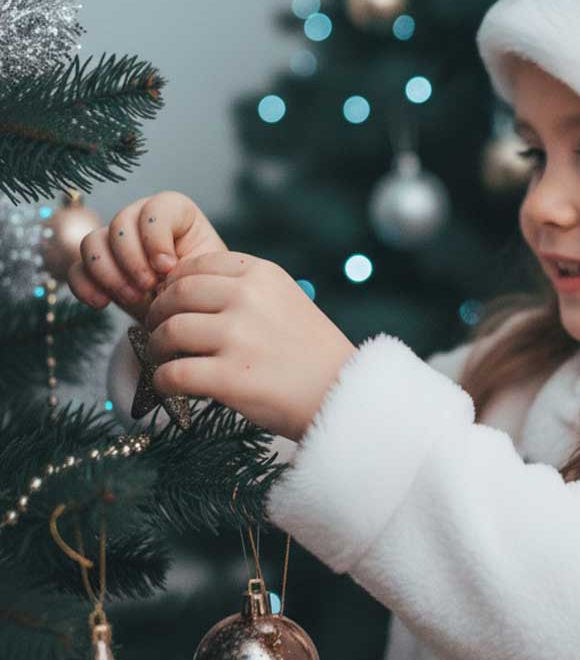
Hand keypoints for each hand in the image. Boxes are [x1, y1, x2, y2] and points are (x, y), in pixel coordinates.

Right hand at [67, 191, 227, 324]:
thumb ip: (189, 264)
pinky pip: (76, 269)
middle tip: (148, 286)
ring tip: (133, 298)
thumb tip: (162, 269)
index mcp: (176, 213)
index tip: (168, 267)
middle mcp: (141, 220)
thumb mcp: (206, 274)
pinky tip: (102, 303)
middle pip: (120, 223)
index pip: (156, 208)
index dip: (156, 237)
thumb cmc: (203, 288)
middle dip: (132, 259)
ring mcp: (115, 242)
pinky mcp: (97, 268)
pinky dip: (85, 286)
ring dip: (109, 273)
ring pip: (92, 242)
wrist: (189, 314)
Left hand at [142, 250, 357, 441]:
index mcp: (263, 274)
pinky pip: (172, 374)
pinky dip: (162, 381)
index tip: (172, 301)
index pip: (198, 265)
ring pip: (169, 332)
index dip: (175, 284)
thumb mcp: (287, 300)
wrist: (342, 393)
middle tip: (157, 331)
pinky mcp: (229, 377)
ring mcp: (238, 337)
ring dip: (157, 348)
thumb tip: (185, 292)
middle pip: (176, 295)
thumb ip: (246, 290)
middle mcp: (248, 298)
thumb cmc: (313, 352)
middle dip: (158, 313)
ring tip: (164, 359)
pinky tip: (170, 386)